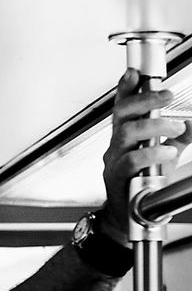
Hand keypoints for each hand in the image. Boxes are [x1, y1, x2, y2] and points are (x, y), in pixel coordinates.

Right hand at [98, 69, 191, 244]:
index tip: (134, 74)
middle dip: (145, 100)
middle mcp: (116, 145)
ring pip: (126, 133)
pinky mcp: (116, 177)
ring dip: (155, 126)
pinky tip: (168, 152)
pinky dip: (153, 153)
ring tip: (176, 128)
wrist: (130, 216)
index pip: (122, 107)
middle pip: (121, 114)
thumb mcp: (164, 155)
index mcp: (126, 136)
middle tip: (167, 96)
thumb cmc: (143, 184)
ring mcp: (114, 160)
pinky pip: (132, 160)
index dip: (125, 88)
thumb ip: (177, 136)